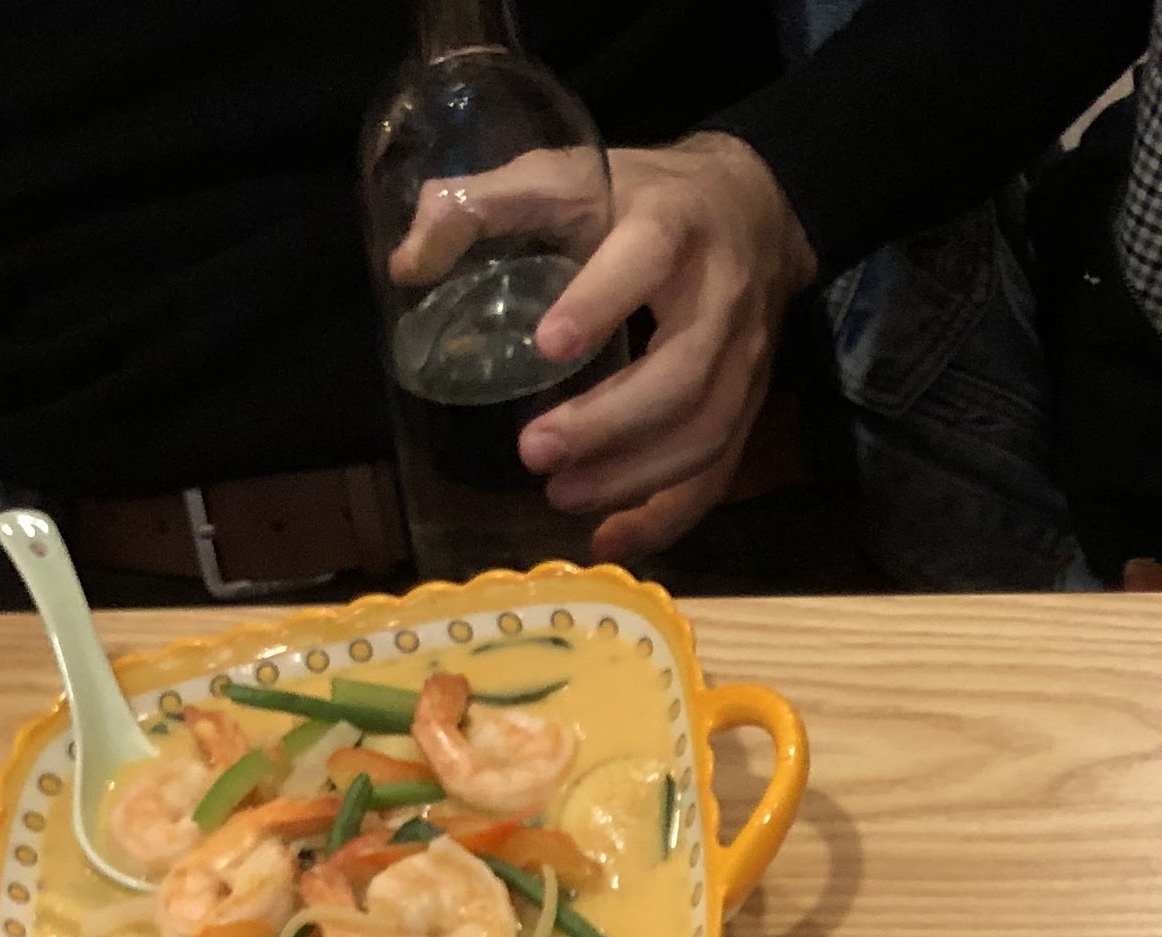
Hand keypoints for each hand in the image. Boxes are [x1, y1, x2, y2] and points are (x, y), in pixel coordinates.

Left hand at [392, 135, 814, 561]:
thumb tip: (408, 264)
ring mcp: (744, 358)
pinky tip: (611, 537)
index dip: (601, 303)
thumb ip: (482, 204)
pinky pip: (718, 471)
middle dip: (610, 422)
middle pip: (682, 373)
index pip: (646, 260)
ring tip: (561, 495)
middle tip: (534, 452)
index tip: (546, 347)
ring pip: (705, 432)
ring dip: (634, 476)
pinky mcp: (747, 404)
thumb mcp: (563, 175)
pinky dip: (668, 514)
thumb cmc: (640, 192)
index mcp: (672, 223)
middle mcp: (720, 295)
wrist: (753, 209)